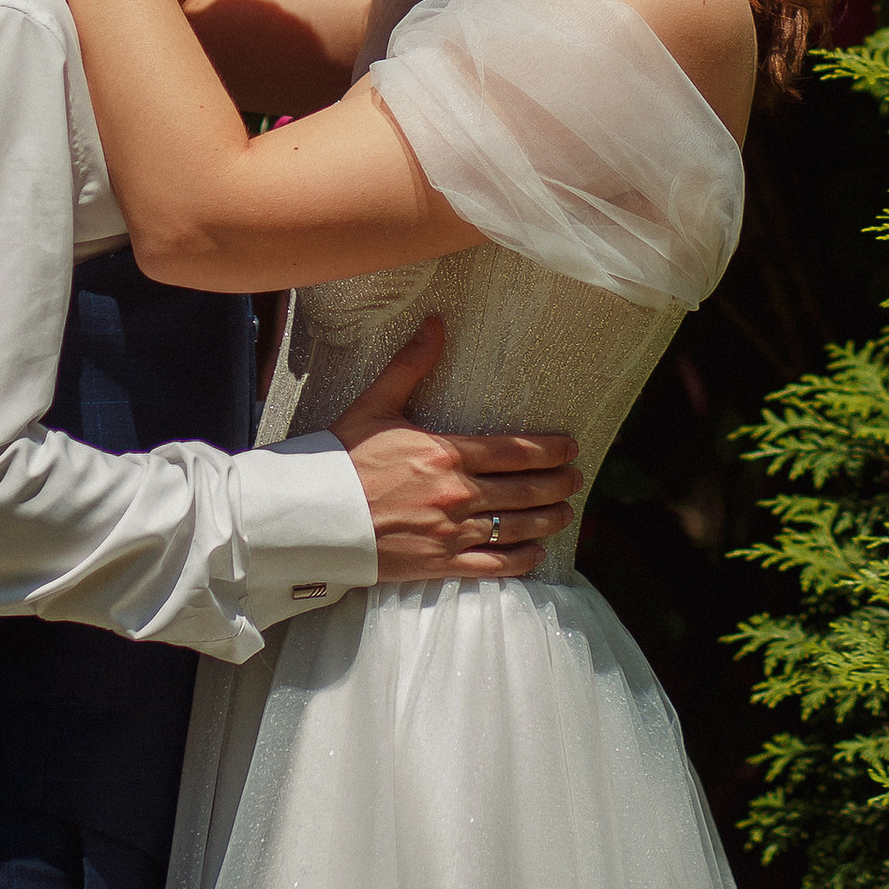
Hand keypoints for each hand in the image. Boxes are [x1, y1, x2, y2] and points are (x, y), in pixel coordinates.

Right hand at [332, 316, 582, 584]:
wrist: (312, 516)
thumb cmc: (341, 458)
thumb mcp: (375, 404)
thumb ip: (411, 365)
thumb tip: (435, 322)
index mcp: (445, 453)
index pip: (515, 451)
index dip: (550, 450)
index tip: (571, 448)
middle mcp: (456, 495)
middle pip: (524, 490)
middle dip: (557, 484)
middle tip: (577, 479)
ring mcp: (450, 533)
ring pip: (515, 528)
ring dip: (548, 521)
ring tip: (566, 514)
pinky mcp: (438, 564)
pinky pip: (492, 567)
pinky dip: (520, 561)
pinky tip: (535, 554)